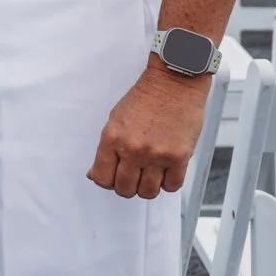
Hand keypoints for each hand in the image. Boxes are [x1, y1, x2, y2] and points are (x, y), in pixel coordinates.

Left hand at [87, 64, 211, 198]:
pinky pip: (171, 186)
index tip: (112, 178)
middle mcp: (133, 150)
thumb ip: (107, 149)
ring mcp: (157, 155)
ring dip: (147, 188)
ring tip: (149, 175)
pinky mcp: (179, 157)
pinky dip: (167, 183)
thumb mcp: (115, 120)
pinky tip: (166, 171)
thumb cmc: (145, 98)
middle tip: (132, 177)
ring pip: (148, 192)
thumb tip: (96, 174)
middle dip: (126, 186)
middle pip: (125, 189)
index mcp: (112, 138)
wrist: (173, 83)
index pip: (102, 177)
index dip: (106, 181)